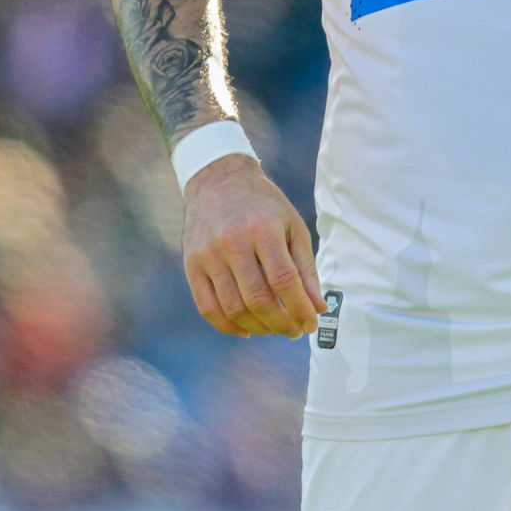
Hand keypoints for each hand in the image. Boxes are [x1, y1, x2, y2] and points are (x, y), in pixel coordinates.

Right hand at [181, 154, 324, 338]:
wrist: (218, 180)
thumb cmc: (264, 206)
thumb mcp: (292, 226)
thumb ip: (306, 268)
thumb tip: (318, 307)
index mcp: (263, 229)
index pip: (284, 280)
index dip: (300, 308)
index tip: (311, 322)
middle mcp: (233, 242)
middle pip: (258, 299)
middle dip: (281, 323)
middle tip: (294, 331)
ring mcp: (208, 255)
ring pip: (233, 308)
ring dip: (258, 328)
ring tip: (274, 329)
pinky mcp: (191, 265)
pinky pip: (207, 307)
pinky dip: (228, 326)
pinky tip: (247, 330)